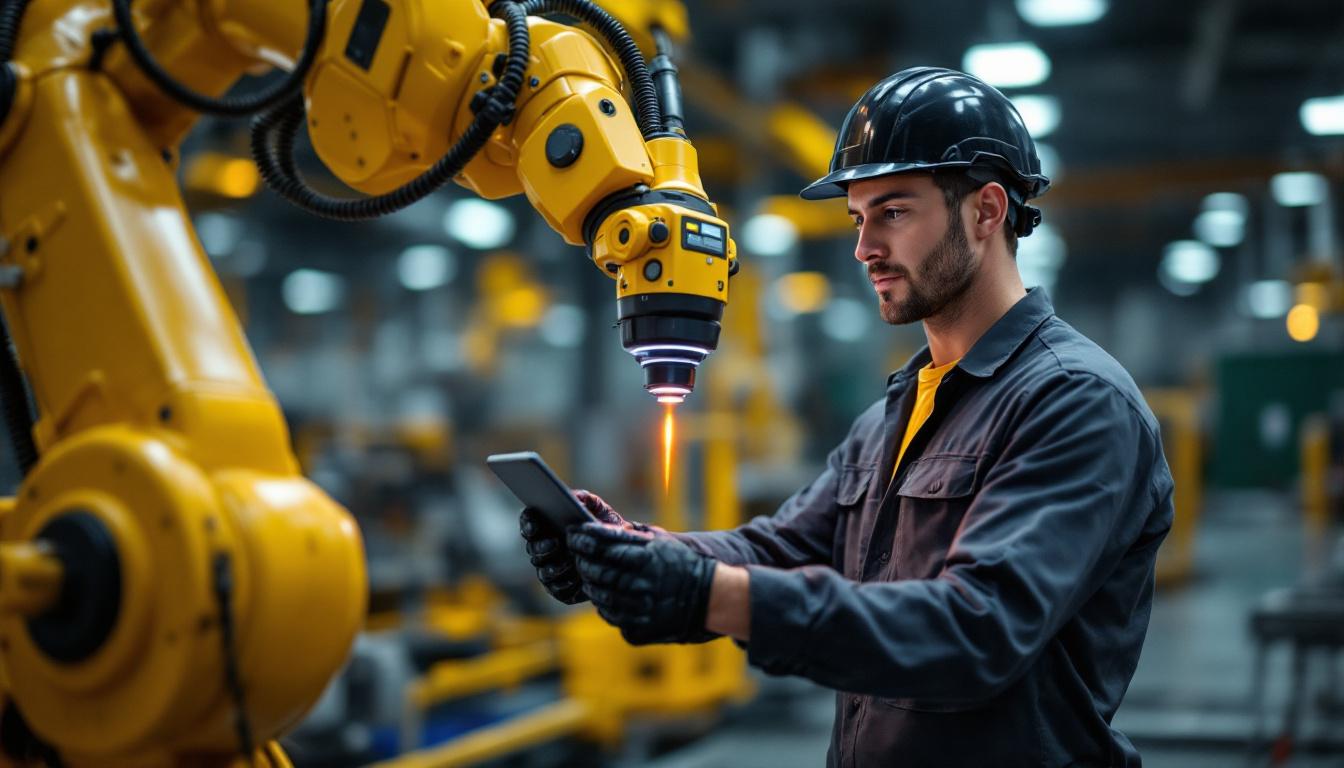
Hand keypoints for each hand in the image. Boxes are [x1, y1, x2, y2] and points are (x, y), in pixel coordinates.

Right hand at [519, 490, 652, 604]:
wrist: (621, 552)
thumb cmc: (605, 527)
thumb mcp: (599, 509)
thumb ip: (586, 499)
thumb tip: (573, 498)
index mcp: (547, 525)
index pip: (529, 522)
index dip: (528, 523)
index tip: (536, 525)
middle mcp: (544, 548)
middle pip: (533, 549)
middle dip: (541, 547)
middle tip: (555, 544)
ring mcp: (550, 569)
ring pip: (543, 571)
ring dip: (553, 567)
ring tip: (569, 562)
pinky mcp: (561, 589)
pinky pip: (557, 590)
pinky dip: (565, 585)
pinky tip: (577, 580)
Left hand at [567, 522, 718, 644]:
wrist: (709, 598)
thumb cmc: (684, 565)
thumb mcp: (664, 543)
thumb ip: (635, 536)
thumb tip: (604, 529)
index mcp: (646, 559)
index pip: (603, 546)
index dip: (584, 538)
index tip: (574, 534)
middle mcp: (641, 584)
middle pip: (597, 571)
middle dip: (582, 561)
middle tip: (577, 555)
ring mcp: (640, 610)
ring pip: (600, 596)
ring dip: (590, 584)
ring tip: (588, 575)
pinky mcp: (640, 629)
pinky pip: (612, 617)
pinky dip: (605, 606)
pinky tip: (605, 597)